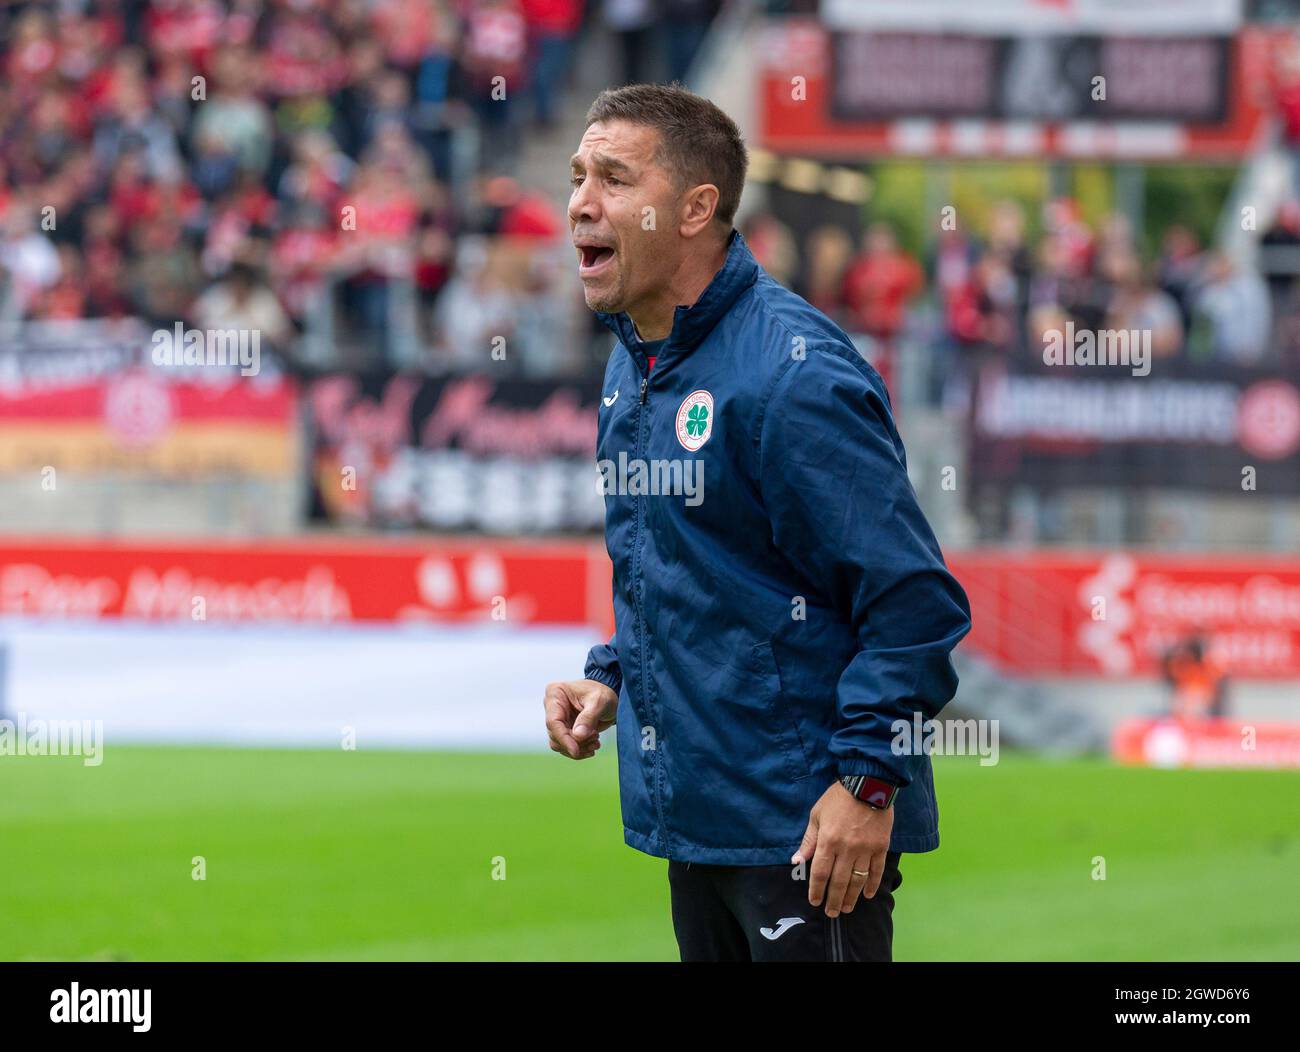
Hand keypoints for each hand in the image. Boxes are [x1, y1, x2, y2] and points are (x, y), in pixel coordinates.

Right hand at [543, 679, 617, 759]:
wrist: (609, 697)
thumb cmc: (604, 693)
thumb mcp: (599, 701)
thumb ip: (588, 718)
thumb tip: (578, 736)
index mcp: (556, 694)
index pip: (553, 721)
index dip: (564, 739)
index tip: (576, 751)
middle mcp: (552, 707)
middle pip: (555, 734)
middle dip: (575, 743)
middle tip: (595, 739)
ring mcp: (557, 719)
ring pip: (559, 743)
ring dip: (578, 748)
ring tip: (596, 742)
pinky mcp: (564, 729)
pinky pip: (566, 746)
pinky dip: (580, 750)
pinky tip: (593, 746)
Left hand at [793, 781, 893, 917]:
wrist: (868, 784)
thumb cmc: (837, 798)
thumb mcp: (817, 815)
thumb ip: (808, 840)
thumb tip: (797, 861)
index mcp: (828, 840)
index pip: (820, 872)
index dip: (817, 890)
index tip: (814, 901)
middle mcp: (846, 848)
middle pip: (839, 881)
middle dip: (833, 899)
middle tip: (831, 913)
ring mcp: (866, 849)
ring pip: (858, 880)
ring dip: (852, 897)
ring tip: (846, 908)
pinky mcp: (881, 847)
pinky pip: (877, 870)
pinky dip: (872, 884)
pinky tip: (868, 895)